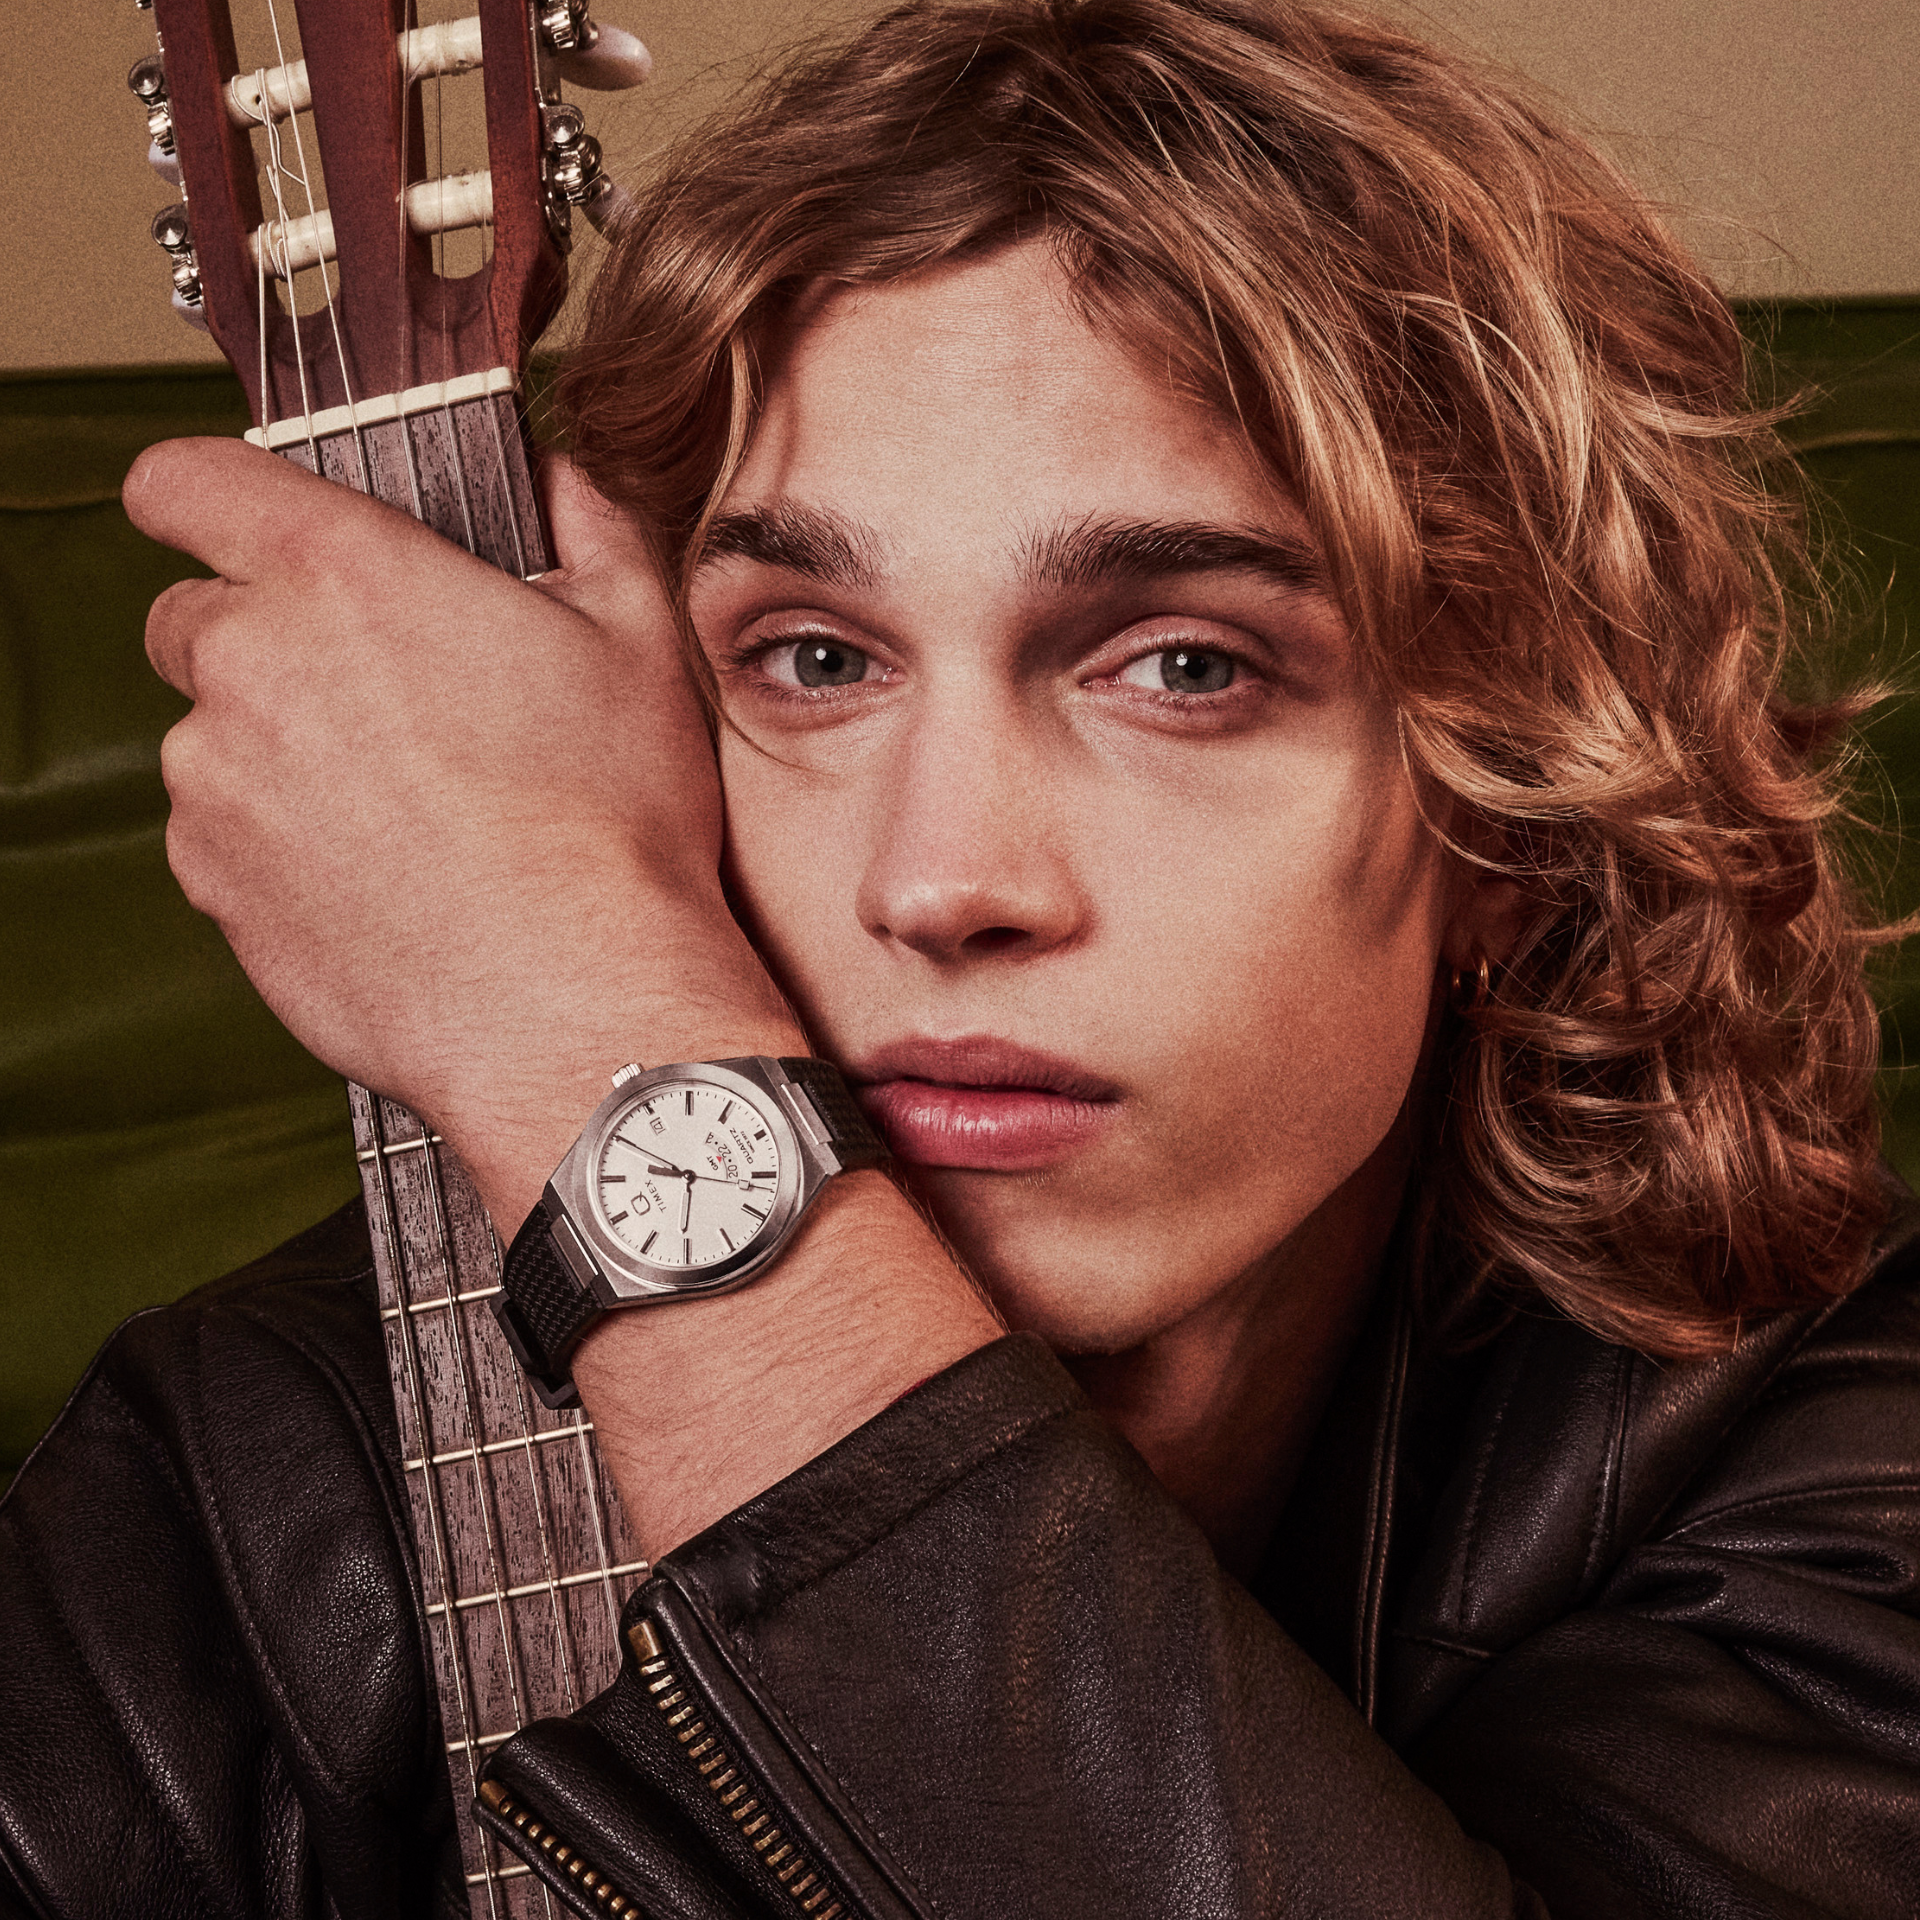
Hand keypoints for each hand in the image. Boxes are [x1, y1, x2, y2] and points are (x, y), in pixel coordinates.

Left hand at [125, 439, 802, 1226]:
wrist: (578, 1004)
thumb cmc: (611, 824)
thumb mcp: (636, 638)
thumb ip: (584, 521)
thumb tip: (558, 474)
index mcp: (340, 573)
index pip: (183, 481)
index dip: (205, 494)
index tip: (240, 522)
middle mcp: (250, 665)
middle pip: (190, 619)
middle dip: (261, 639)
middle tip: (379, 695)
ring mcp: (215, 785)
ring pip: (212, 740)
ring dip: (277, 753)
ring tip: (405, 807)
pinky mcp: (214, 887)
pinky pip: (222, 840)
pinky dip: (279, 847)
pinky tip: (385, 875)